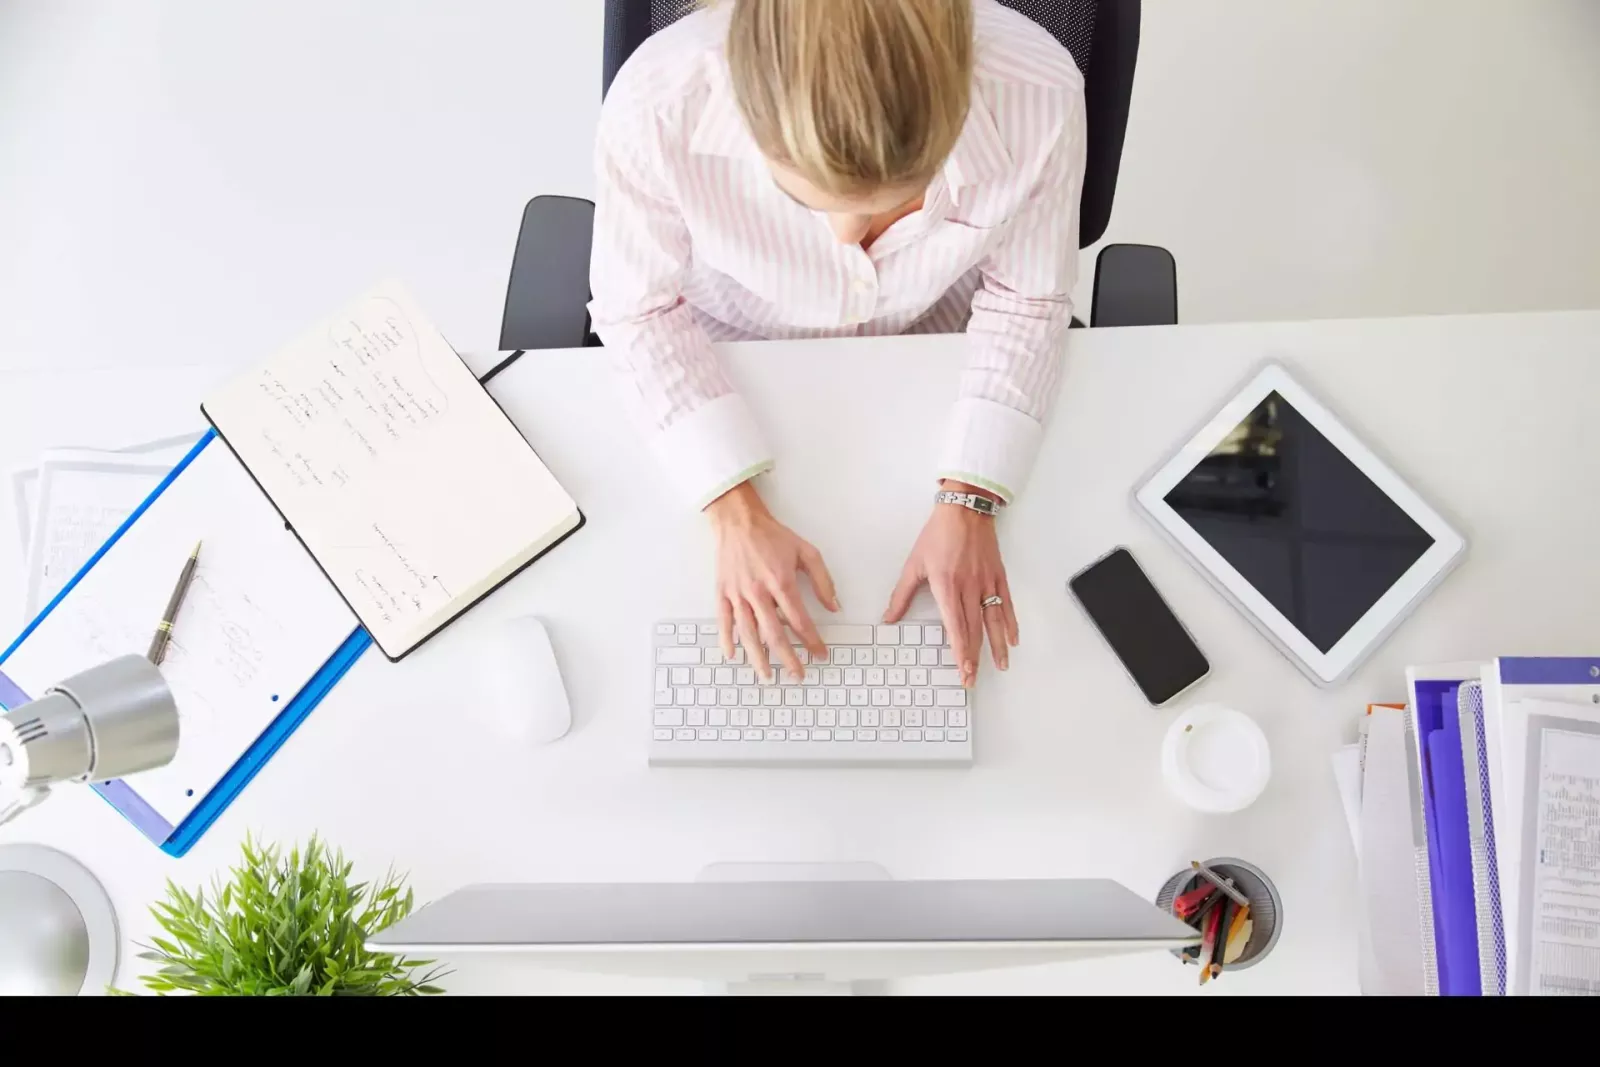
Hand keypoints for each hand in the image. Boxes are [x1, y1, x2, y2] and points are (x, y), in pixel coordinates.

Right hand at [707, 481, 838, 681]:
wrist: (739, 521)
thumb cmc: (772, 536)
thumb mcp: (806, 552)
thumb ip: (822, 580)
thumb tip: (834, 605)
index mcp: (781, 582)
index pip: (799, 620)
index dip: (812, 641)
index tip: (820, 654)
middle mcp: (758, 592)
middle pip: (774, 634)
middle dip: (788, 658)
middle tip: (797, 675)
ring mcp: (738, 594)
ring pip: (748, 633)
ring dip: (758, 658)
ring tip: (767, 676)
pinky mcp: (723, 592)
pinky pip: (724, 621)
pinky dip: (726, 639)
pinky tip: (732, 655)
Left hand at [883, 482, 1017, 686]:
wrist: (965, 510)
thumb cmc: (938, 534)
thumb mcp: (914, 564)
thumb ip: (901, 595)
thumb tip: (889, 618)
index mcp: (947, 587)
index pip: (955, 628)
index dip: (960, 653)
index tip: (963, 671)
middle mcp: (969, 589)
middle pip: (975, 631)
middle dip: (975, 658)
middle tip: (973, 679)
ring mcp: (987, 584)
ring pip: (994, 621)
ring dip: (998, 646)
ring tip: (1001, 666)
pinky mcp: (998, 577)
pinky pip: (1007, 605)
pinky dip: (1011, 623)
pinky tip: (1013, 639)